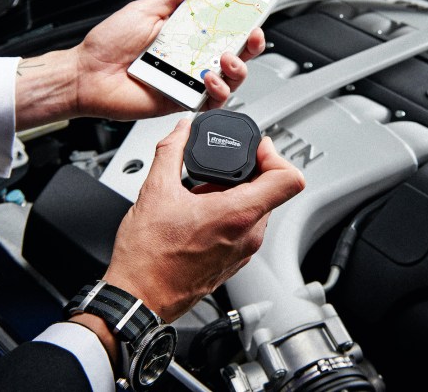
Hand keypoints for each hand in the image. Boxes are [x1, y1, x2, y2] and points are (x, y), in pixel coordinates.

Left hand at [14, 0, 265, 129]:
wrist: (85, 76)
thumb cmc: (106, 46)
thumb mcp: (142, 11)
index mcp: (183, 34)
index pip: (222, 26)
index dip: (241, 19)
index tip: (253, 10)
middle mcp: (190, 57)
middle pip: (234, 53)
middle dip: (251, 44)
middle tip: (252, 35)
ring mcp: (188, 80)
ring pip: (229, 79)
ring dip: (237, 68)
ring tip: (227, 58)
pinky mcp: (182, 100)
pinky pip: (210, 101)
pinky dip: (217, 91)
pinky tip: (208, 78)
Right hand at [103, 118, 304, 321]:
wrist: (138, 298)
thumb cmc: (147, 258)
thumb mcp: (155, 191)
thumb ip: (171, 151)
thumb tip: (181, 131)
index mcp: (238, 215)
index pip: (289, 180)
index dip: (276, 155)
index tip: (257, 148)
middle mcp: (249, 236)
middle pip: (272, 191)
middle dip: (249, 172)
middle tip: (221, 166)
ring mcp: (244, 252)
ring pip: (258, 210)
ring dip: (238, 193)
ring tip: (205, 191)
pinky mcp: (234, 262)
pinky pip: (245, 229)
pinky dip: (231, 214)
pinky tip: (201, 213)